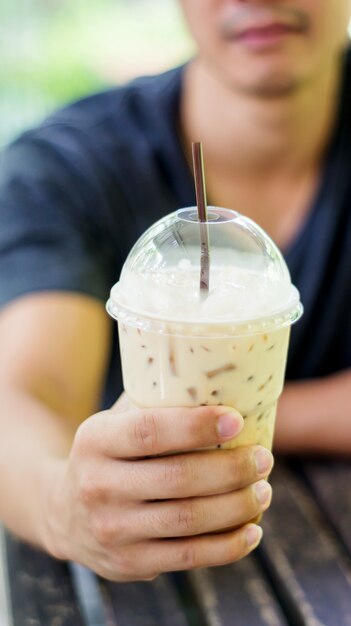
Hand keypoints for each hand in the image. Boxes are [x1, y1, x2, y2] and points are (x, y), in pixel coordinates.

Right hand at [44, 404, 272, 580]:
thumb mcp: (116, 422)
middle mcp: (98, 486)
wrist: (64, 511)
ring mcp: (112, 530)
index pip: (149, 432)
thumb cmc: (110, 454)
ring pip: (188, 520)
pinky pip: (189, 557)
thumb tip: (222, 386)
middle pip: (178, 479)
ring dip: (237, 506)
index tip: (237, 419)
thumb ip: (156, 405)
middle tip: (263, 459)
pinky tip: (253, 529)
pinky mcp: (130, 563)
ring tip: (264, 490)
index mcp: (95, 441)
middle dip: (231, 469)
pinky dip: (228, 545)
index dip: (196, 426)